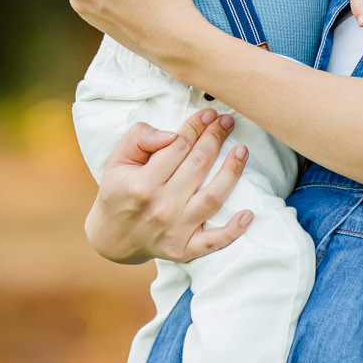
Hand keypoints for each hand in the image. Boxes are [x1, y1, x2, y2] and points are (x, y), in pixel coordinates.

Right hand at [83, 108, 255, 263]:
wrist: (113, 237)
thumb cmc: (119, 192)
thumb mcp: (117, 160)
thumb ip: (140, 138)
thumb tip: (172, 134)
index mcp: (142, 183)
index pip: (178, 146)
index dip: (196, 126)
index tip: (209, 114)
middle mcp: (160, 207)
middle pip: (198, 165)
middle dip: (216, 138)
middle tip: (228, 122)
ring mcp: (175, 230)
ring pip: (212, 197)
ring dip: (232, 172)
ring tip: (242, 150)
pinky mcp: (184, 249)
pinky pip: (213, 242)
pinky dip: (233, 231)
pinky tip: (249, 214)